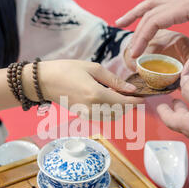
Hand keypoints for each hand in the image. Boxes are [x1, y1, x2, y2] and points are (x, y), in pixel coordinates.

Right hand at [23, 60, 143, 118]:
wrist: (45, 81)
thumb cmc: (67, 70)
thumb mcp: (93, 68)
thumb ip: (114, 80)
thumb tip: (131, 89)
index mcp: (97, 94)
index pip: (123, 103)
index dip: (135, 102)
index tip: (143, 98)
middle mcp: (93, 108)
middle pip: (119, 113)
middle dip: (128, 106)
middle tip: (132, 95)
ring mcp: (87, 114)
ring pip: (111, 118)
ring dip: (119, 110)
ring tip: (120, 96)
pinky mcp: (82, 116)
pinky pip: (101, 118)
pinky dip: (109, 112)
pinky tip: (108, 100)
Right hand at [116, 0, 188, 76]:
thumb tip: (185, 78)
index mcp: (183, 7)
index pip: (154, 21)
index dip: (142, 38)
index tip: (136, 54)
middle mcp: (179, 1)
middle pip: (149, 13)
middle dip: (137, 32)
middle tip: (130, 50)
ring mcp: (181, 1)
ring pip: (151, 4)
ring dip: (135, 12)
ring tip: (120, 21)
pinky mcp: (184, 4)